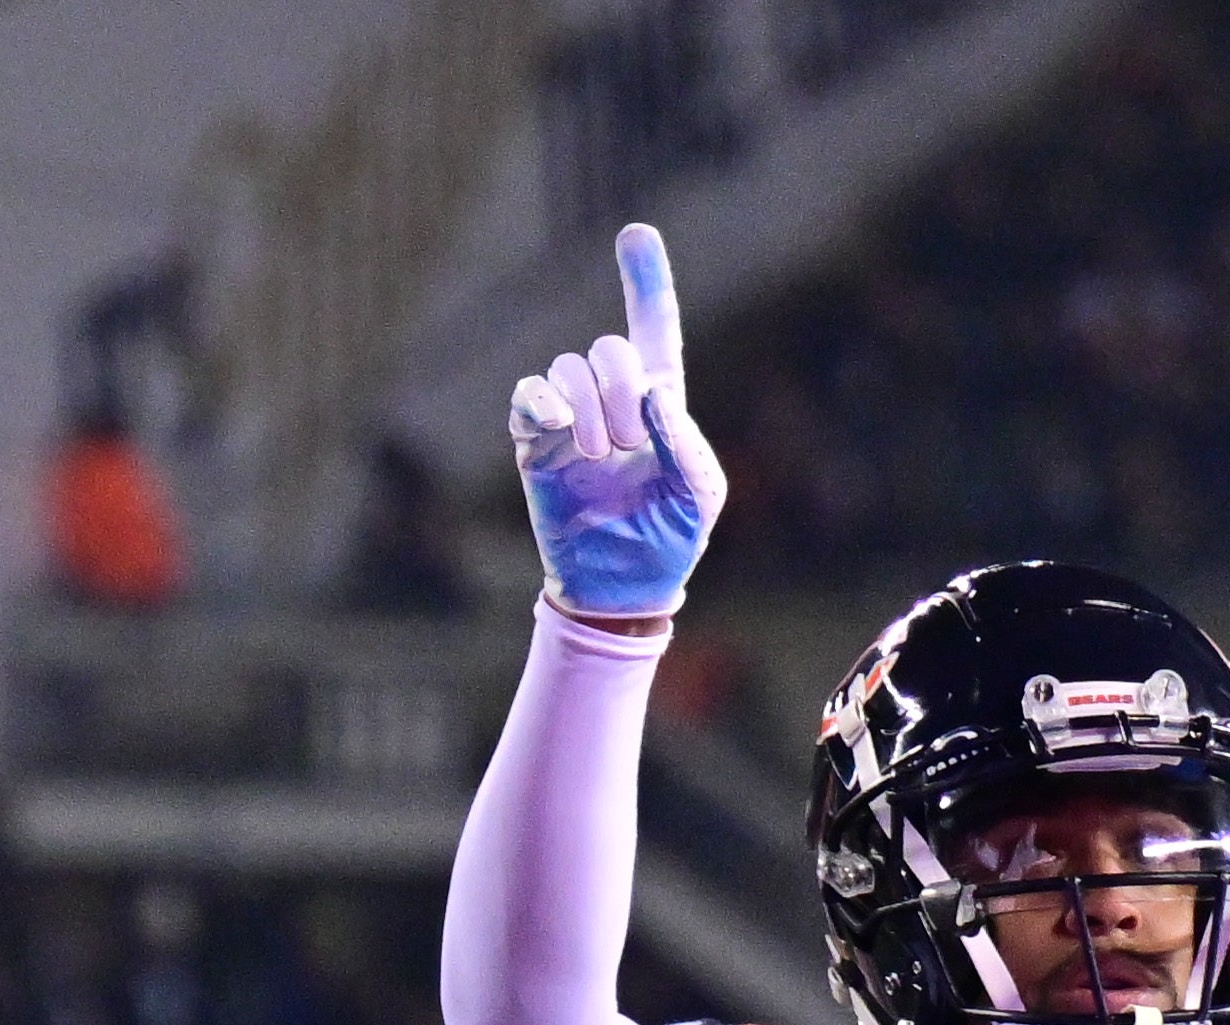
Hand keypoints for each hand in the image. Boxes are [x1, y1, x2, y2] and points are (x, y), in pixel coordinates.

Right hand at [509, 222, 723, 622]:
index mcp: (659, 401)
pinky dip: (544, 405)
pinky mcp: (535, 440)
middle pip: (609, 348)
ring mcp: (571, 417)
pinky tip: (560, 432)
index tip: (636, 233)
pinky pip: (530, 395)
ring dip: (590, 413)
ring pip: (569, 367)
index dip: (646, 280)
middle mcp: (612, 399)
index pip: (654, 327)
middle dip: (622, 392)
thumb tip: (650, 394)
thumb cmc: (669, 537)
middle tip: (627, 447)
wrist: (620, 586)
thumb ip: (683, 439)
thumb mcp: (700, 492)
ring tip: (601, 459)